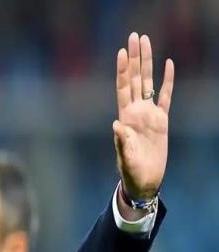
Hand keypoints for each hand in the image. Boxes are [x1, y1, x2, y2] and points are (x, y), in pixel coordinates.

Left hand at [113, 32, 173, 200]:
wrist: (144, 180)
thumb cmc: (130, 171)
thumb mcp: (125, 157)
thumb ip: (122, 141)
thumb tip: (116, 124)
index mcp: (125, 117)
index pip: (123, 88)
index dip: (122, 70)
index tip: (122, 52)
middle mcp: (136, 112)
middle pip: (135, 79)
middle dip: (135, 58)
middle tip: (135, 37)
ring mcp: (149, 115)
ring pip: (149, 83)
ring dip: (148, 64)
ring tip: (147, 43)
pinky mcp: (162, 121)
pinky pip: (166, 97)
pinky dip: (168, 82)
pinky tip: (169, 66)